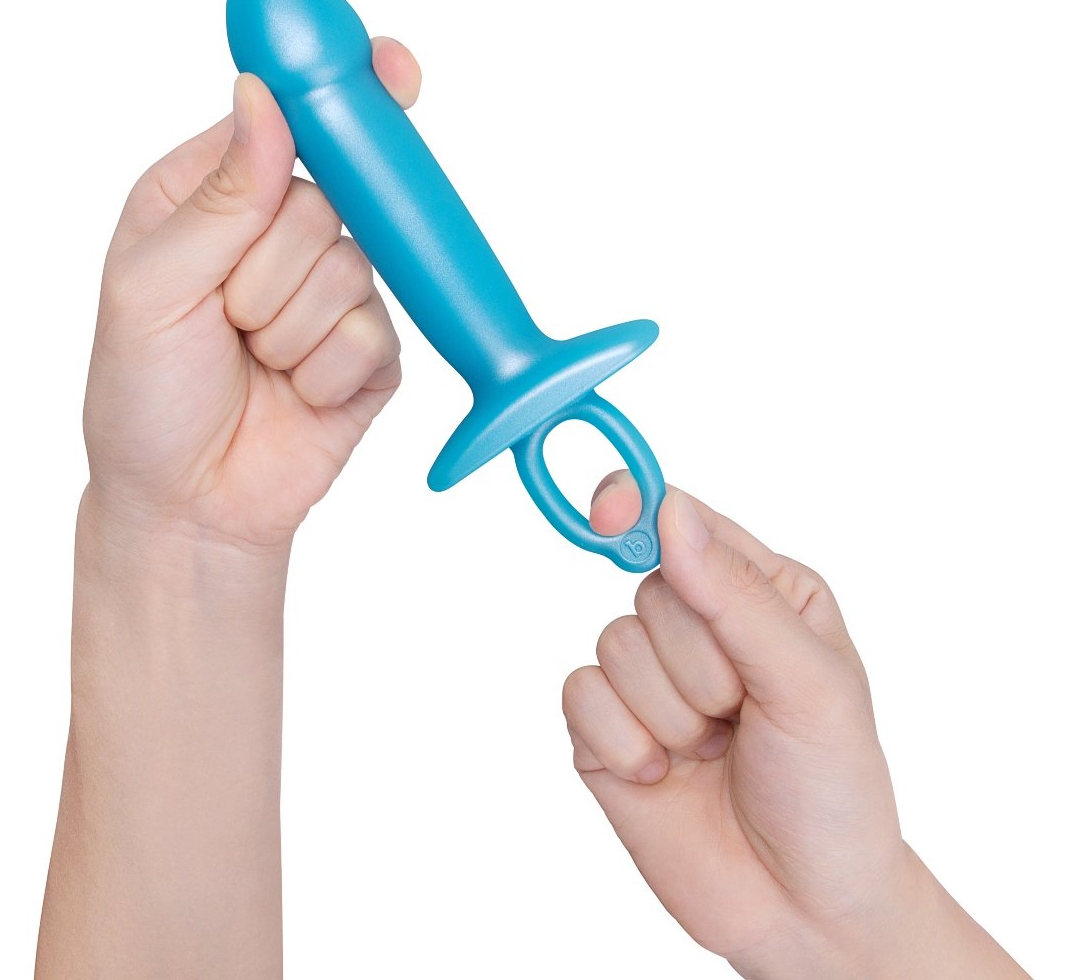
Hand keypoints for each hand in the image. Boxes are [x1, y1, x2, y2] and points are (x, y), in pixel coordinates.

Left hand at [82, 39, 420, 550]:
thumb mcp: (149, 288)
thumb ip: (218, 196)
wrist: (189, 505)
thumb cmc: (145, 396)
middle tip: (228, 315)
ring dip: (290, 331)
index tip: (389, 66)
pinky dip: (324, 372)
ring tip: (254, 363)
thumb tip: (266, 99)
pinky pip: (372, 333)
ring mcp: (332, 290)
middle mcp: (276, 233)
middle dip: (270, 270)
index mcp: (213, 195)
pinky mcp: (370, 348)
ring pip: (351, 269)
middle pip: (328, 198)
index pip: (288, 117)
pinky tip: (292, 393)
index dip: (339, 89)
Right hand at [562, 474, 1026, 978]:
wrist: (806, 912)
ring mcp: (648, 679)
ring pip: (612, 644)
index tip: (608, 513)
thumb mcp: (810, 684)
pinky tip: (666, 776)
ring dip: (669, 713)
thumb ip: (738, 596)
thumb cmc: (833, 790)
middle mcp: (699, 625)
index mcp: (760, 590)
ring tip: (714, 752)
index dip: (635, 503)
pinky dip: (624, 743)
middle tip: (741, 715)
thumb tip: (668, 513)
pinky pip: (580, 698)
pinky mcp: (606, 732)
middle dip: (697, 663)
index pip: (681, 517)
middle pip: (647, 589)